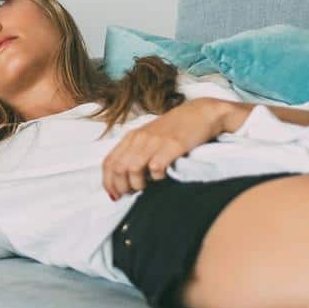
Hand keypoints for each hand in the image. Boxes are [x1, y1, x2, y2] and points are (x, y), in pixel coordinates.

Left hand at [102, 98, 226, 200]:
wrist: (200, 113)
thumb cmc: (175, 129)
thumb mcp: (149, 138)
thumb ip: (136, 153)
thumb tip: (125, 178)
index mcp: (131, 137)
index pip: (109, 162)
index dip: (108, 181)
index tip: (114, 194)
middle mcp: (139, 138)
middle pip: (118, 168)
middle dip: (121, 186)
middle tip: (130, 193)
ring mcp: (155, 141)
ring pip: (132, 169)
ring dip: (137, 184)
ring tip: (145, 187)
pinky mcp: (172, 145)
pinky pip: (156, 167)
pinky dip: (157, 177)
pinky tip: (162, 176)